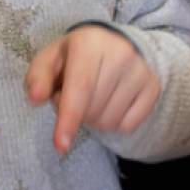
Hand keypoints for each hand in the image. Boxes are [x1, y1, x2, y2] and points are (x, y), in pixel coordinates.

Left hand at [25, 25, 161, 154]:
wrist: (113, 43)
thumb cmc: (76, 55)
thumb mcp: (51, 59)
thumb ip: (38, 78)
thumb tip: (35, 98)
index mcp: (90, 43)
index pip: (80, 88)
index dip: (69, 119)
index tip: (61, 146)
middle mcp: (121, 53)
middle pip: (93, 109)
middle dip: (76, 114)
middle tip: (74, 97)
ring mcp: (141, 71)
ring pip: (110, 121)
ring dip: (94, 120)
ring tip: (92, 98)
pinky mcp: (153, 87)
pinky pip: (128, 125)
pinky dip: (114, 123)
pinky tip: (110, 103)